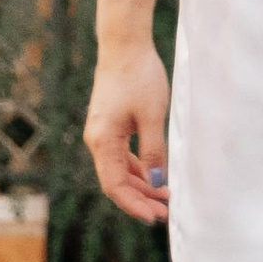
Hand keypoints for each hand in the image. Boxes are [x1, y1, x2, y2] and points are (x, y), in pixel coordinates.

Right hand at [85, 44, 171, 222]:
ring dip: (140, 184)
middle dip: (140, 198)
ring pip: (119, 168)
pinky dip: (137, 167)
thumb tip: (158, 181)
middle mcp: (97, 140)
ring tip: (164, 196)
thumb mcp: (153, 115)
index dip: (134, 205)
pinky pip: (121, 155)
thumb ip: (154, 150)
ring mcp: (101, 132)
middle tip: (165, 211)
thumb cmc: (140, 76)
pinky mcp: (109, 124)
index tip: (154, 217)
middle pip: (116, 181)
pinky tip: (154, 174)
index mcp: (103, 141)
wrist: (124, 45)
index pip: (114, 185)